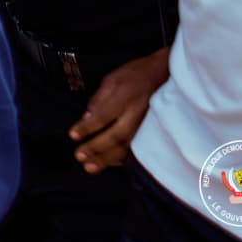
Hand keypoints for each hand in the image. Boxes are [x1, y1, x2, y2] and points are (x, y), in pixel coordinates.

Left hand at [70, 48, 169, 172]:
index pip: (104, 115)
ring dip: (108, 159)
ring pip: (128, 147)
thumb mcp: (113, 78)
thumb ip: (99, 99)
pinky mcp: (154, 133)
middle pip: (116, 135)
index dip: (87, 127)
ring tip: (90, 167)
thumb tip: (86, 117)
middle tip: (79, 156)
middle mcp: (139, 112)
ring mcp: (149, 125)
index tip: (73, 135)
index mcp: (126, 95)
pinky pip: (139, 150)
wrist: (168, 75)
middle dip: (96, 148)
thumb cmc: (137, 75)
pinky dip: (123, 159)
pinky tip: (110, 164)